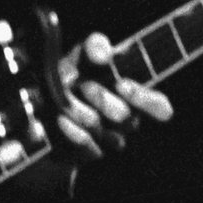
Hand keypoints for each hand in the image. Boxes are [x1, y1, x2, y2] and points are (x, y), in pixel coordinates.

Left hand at [54, 32, 172, 156]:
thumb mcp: (81, 57)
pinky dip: (70, 129)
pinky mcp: (90, 154)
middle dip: (101, 99)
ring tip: (64, 100)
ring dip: (79, 111)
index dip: (146, 100)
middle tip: (84, 86)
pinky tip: (60, 120)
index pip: (160, 107)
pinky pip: (85, 144)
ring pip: (102, 130)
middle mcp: (126, 119)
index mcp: (134, 95)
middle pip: (126, 118)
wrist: (43, 106)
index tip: (121, 85)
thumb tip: (105, 53)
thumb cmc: (72, 76)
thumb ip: (94, 48)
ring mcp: (109, 140)